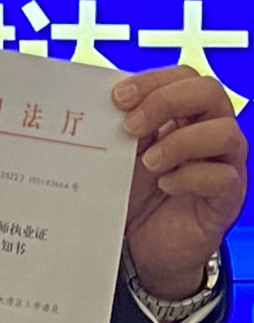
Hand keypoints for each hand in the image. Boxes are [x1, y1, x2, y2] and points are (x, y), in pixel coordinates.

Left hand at [113, 66, 246, 298]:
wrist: (143, 246)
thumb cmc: (136, 193)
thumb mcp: (121, 153)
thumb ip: (118, 124)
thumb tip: (96, 98)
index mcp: (185, 114)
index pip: (183, 76)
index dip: (153, 81)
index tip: (117, 98)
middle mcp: (210, 132)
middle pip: (209, 91)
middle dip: (165, 102)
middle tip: (130, 127)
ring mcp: (224, 164)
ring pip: (225, 132)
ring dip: (180, 142)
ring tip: (148, 162)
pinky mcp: (227, 198)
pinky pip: (224, 177)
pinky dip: (190, 177)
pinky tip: (166, 185)